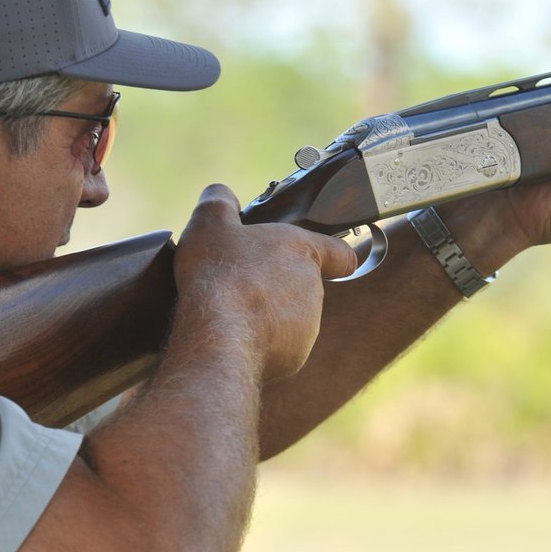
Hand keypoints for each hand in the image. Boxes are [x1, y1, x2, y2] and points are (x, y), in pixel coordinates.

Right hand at [175, 184, 356, 380]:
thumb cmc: (220, 275)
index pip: (340, 253)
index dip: (333, 255)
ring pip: (292, 318)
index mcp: (301, 251)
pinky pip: (281, 348)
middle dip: (277, 286)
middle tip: (243, 284)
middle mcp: (313, 289)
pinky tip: (235, 337)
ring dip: (268, 315)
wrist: (219, 335)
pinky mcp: (296, 356)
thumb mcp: (210, 222)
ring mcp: (308, 326)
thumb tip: (220, 194)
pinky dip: (262, 344)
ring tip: (233, 313)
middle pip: (303, 286)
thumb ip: (218, 202)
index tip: (326, 259)